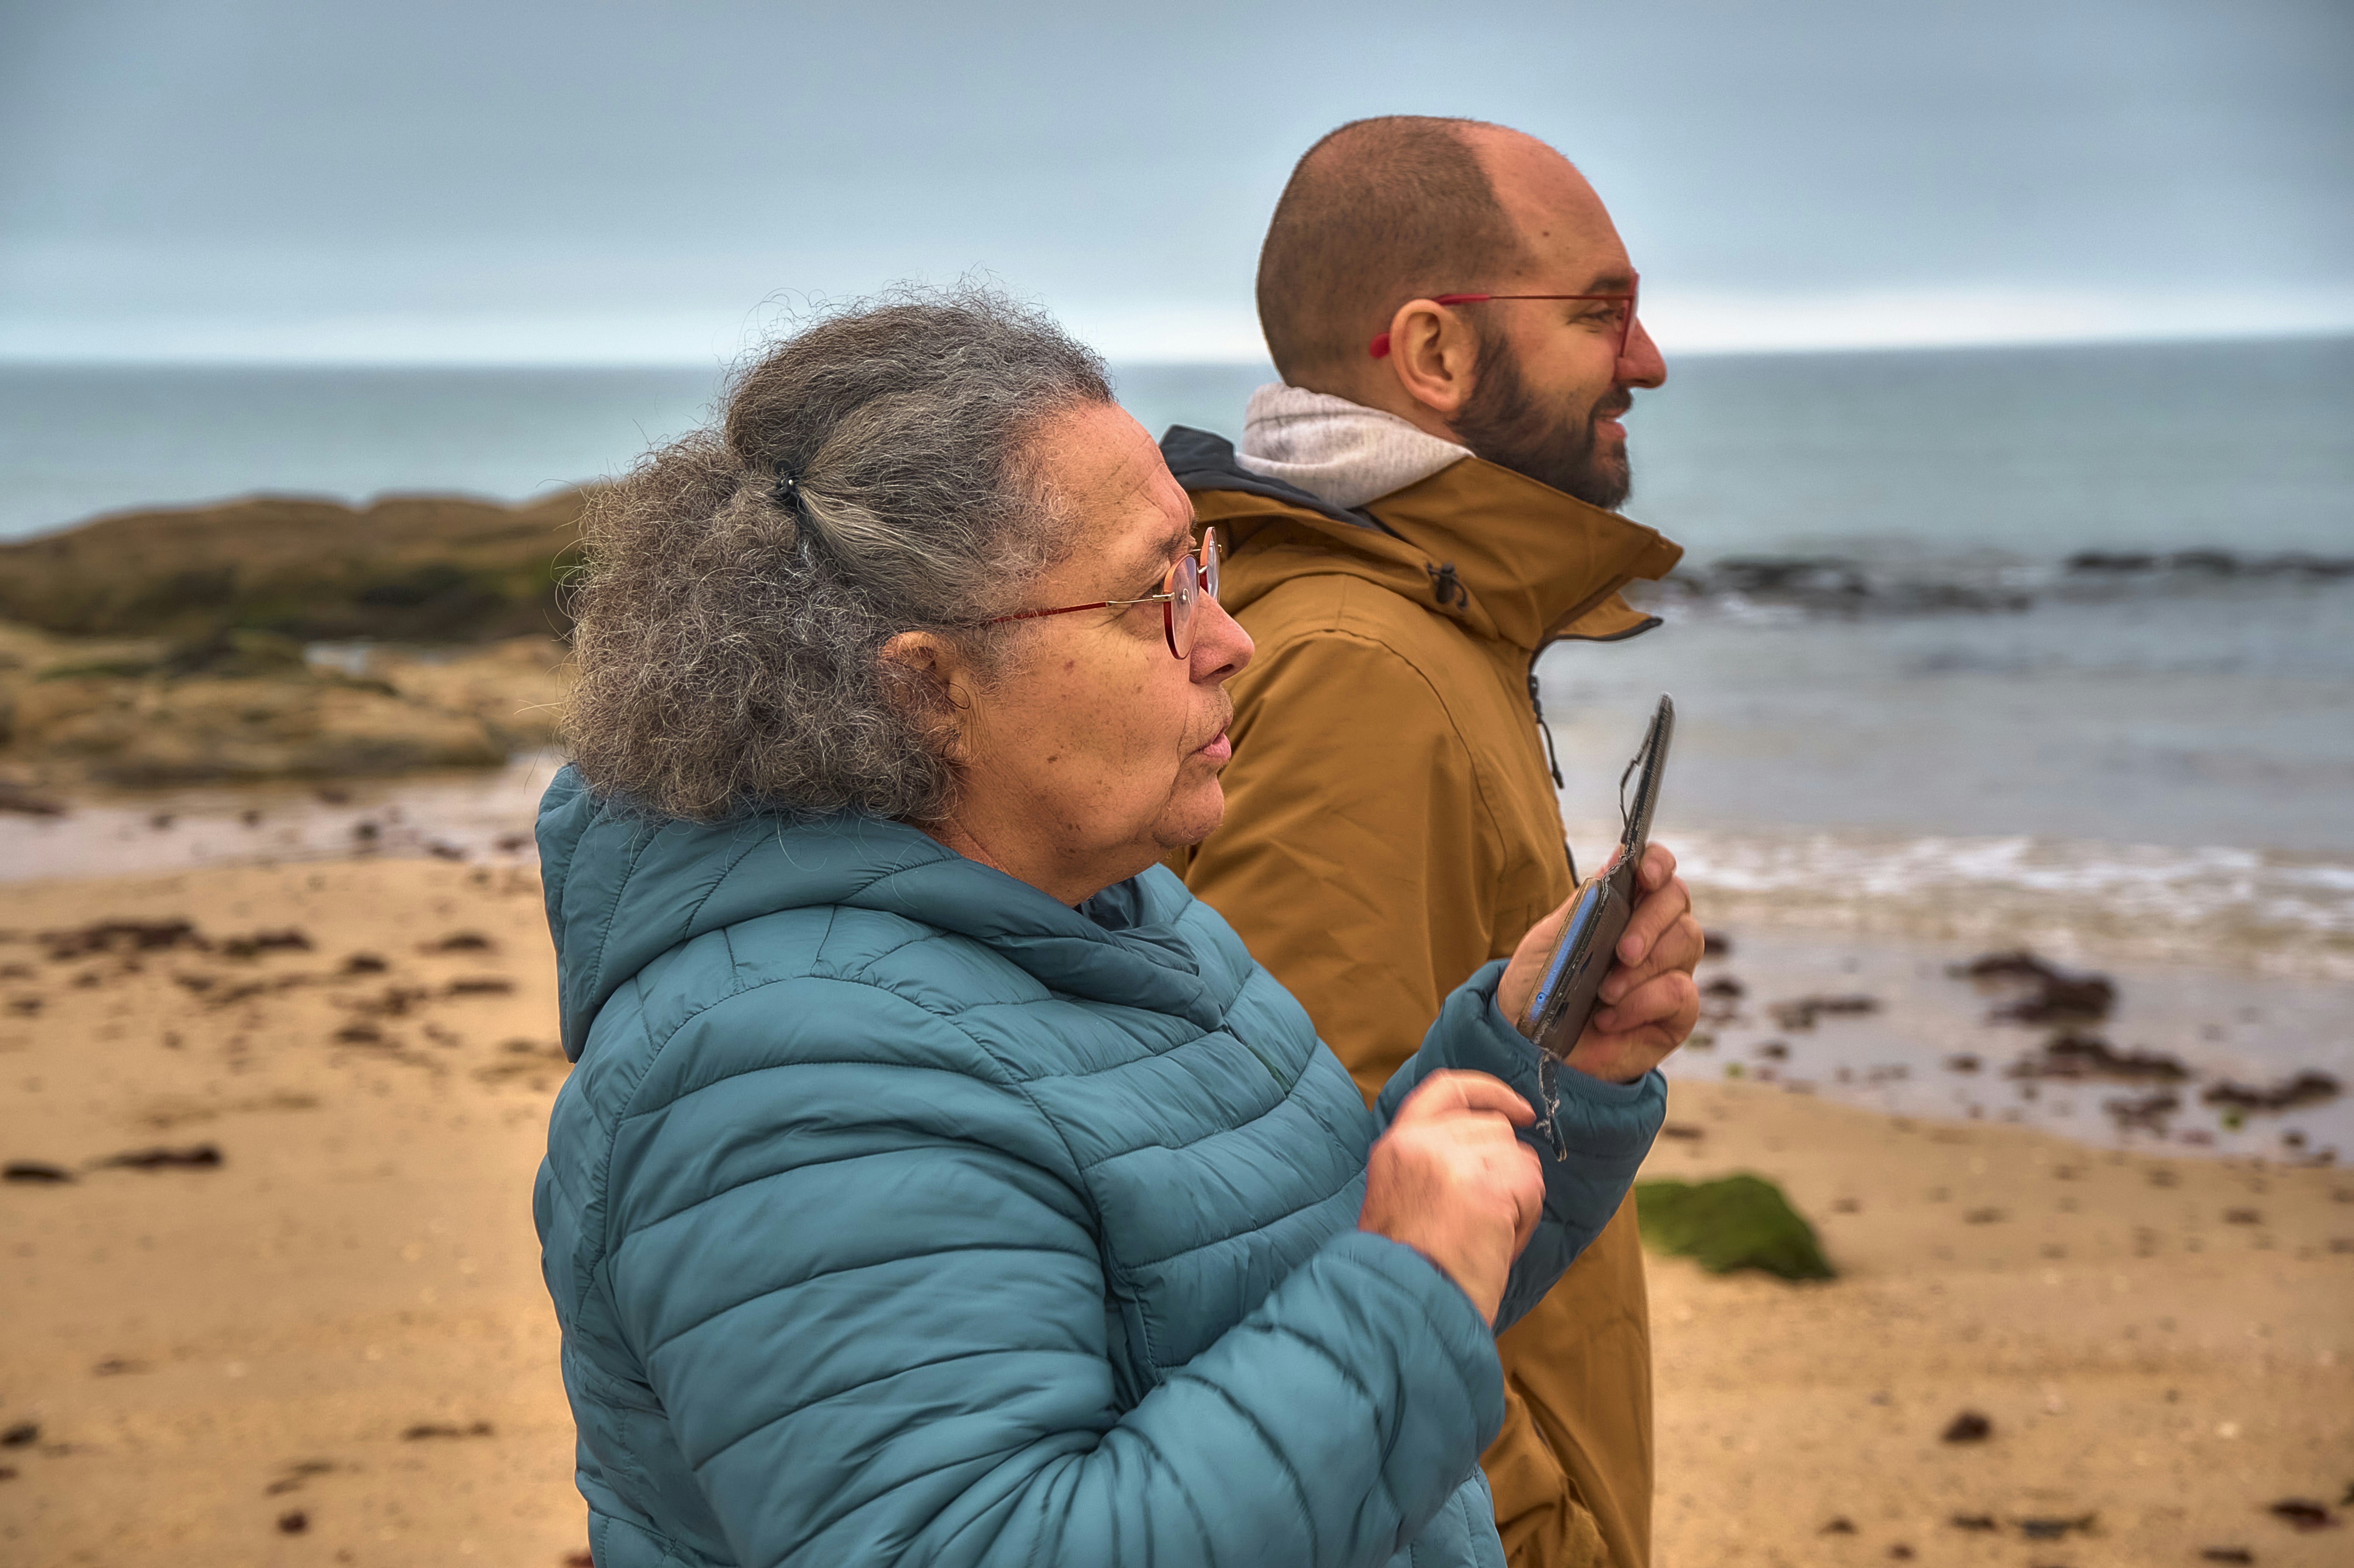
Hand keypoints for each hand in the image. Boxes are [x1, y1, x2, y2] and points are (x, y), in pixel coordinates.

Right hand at [1359, 1071, 1545, 1325]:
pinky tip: (1498, 1244)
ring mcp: (1454, 1160)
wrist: (1401, 1306)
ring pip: (1519, 1157)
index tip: (1520, 1110)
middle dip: (1503, 1170)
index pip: (1447, 1088)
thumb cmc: (1405, 1268)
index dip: (1489, 1092)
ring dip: (1516, 1197)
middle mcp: (1421, 1141)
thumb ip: (1431, 1161)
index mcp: (1396, 1144)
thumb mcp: (1400, 1197)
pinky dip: (1526, 1218)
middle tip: (1485, 1219)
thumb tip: (1490, 1148)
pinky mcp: (1487, 1187)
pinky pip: (1531, 1186)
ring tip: (1486, 1237)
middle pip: (1495, 1129)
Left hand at [1496, 843, 1702, 1083]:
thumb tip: (1619, 856)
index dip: (1659, 864)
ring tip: (1605, 991)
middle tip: (1622, 951)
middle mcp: (1655, 934)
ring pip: (1686, 942)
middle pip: (1678, 902)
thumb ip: (1586, 903)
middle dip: (1650, 922)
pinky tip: (1609, 1018)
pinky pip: (1680, 992)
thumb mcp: (1551, 940)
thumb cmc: (1539, 988)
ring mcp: (1669, 970)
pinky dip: (1641, 1003)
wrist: (1532, 1047)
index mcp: (1625, 907)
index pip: (1657, 872)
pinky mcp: (1677, 1012)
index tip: (1647, 874)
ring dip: (1643, 967)